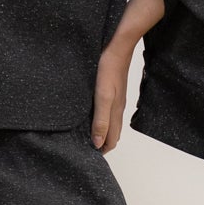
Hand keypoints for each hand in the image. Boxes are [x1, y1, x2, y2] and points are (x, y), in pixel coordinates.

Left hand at [90, 34, 132, 152]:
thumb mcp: (102, 97)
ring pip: (110, 123)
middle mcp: (117, 109)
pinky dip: (101, 120)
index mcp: (115, 113)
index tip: (89, 155)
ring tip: (87, 135)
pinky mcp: (113, 92)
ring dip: (102, 132)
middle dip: (102, 144)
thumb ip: (101, 120)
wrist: (118, 48)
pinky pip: (108, 112)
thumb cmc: (109, 70)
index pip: (111, 140)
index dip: (102, 150)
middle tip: (85, 148)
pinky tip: (92, 116)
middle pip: (112, 134)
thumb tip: (98, 143)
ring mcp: (116, 100)